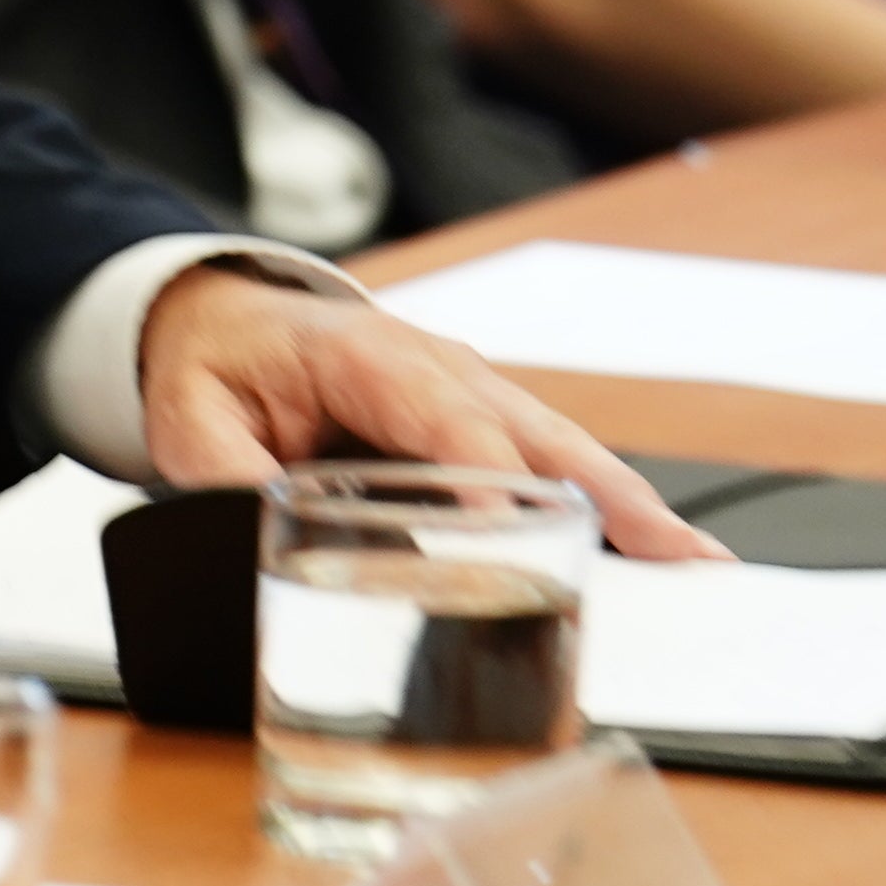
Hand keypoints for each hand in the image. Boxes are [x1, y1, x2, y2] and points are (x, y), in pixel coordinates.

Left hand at [134, 267, 715, 560]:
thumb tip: (258, 531)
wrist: (224, 319)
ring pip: (562, 451)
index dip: (484, 476)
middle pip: (533, 432)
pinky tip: (659, 557)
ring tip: (695, 566)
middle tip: (672, 555)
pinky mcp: (486, 428)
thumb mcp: (190, 418)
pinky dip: (610, 511)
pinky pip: (553, 469)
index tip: (519, 536)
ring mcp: (472, 395)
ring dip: (628, 506)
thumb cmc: (218, 365)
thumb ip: (223, 476)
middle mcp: (439, 369)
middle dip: (604, 493)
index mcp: (367, 356)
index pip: (440, 415)